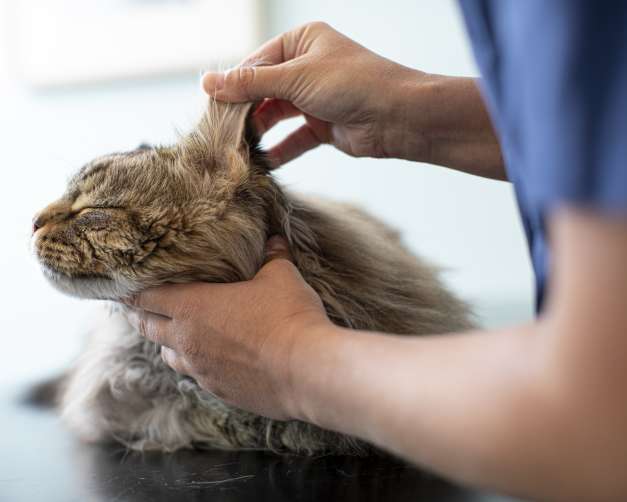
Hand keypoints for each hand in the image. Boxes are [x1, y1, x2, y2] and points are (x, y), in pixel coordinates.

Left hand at [124, 236, 330, 419]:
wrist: (306, 370)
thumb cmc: (288, 317)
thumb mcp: (281, 277)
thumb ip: (273, 257)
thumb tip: (275, 241)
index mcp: (193, 307)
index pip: (146, 297)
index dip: (132, 290)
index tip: (125, 286)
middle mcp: (187, 341)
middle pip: (148, 327)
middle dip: (141, 315)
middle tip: (139, 307)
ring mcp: (201, 370)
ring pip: (168, 356)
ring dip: (166, 343)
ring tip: (173, 333)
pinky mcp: (218, 391)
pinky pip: (195, 376)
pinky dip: (194, 364)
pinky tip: (208, 359)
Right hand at [202, 22, 427, 164]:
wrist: (400, 117)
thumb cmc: (353, 84)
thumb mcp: (296, 78)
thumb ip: (251, 83)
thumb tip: (207, 82)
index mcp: (301, 42)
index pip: (255, 64)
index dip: (232, 86)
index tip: (211, 110)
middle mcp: (307, 67)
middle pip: (263, 91)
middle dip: (244, 113)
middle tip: (221, 135)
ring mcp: (315, 98)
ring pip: (276, 116)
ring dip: (259, 134)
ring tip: (238, 152)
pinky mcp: (323, 126)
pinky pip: (294, 139)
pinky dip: (280, 151)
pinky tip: (264, 164)